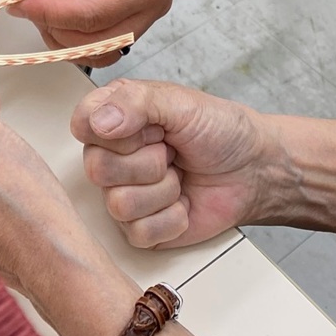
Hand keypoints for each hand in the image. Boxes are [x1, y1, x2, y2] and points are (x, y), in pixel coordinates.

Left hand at [15, 0, 179, 59]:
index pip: (90, 15)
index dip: (50, 13)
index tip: (19, 2)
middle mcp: (152, 5)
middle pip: (96, 41)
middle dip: (55, 28)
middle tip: (24, 3)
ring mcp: (147, 12)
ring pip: (100, 48)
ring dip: (65, 36)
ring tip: (40, 8)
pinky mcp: (137, 11)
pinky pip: (105, 36)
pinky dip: (78, 32)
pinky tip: (58, 11)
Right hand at [71, 76, 274, 247]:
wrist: (253, 171)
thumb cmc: (219, 130)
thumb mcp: (180, 103)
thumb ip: (135, 103)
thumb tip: (98, 122)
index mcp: (114, 116)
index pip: (82, 124)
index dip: (115, 131)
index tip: (149, 127)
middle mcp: (112, 155)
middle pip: (98, 169)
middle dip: (148, 162)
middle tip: (172, 151)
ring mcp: (122, 193)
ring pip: (119, 204)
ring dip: (163, 191)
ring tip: (180, 176)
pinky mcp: (140, 228)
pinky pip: (139, 232)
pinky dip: (172, 218)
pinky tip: (183, 202)